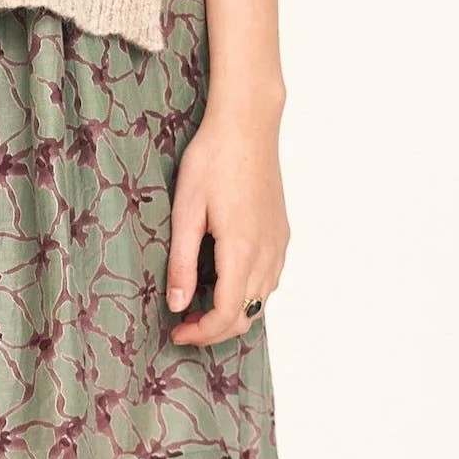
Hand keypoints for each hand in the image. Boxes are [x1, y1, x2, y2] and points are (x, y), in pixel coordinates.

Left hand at [166, 99, 285, 345]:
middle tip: (183, 323)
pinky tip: (224, 279)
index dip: (201, 333)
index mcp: (242, 250)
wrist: (247, 125)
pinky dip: (248, 292)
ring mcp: (279, 243)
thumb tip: (176, 304)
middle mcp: (268, 252)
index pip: (228, 314)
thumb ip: (182, 262)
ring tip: (199, 304)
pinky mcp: (282, 233)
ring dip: (233, 312)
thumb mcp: (186, 211)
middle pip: (248, 314)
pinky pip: (270, 279)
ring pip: (262, 300)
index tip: (176, 332)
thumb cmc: (213, 159)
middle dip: (215, 329)